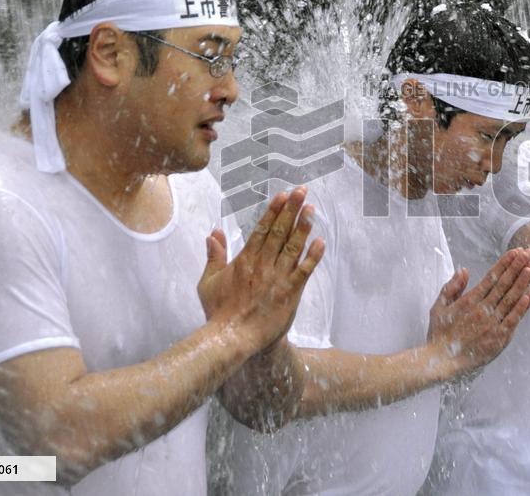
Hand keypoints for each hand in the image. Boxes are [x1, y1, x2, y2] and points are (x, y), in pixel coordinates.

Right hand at [197, 187, 325, 353]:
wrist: (232, 339)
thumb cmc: (218, 312)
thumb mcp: (208, 281)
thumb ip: (213, 256)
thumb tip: (213, 232)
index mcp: (245, 259)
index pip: (262, 228)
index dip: (273, 210)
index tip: (283, 195)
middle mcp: (263, 264)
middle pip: (279, 231)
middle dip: (291, 210)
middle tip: (302, 191)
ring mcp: (277, 277)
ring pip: (293, 247)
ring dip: (303, 226)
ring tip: (312, 208)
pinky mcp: (290, 292)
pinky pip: (304, 271)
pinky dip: (313, 256)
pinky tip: (321, 242)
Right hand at [427, 248, 529, 376]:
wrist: (441, 362)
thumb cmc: (439, 334)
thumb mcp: (438, 306)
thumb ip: (451, 287)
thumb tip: (465, 271)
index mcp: (469, 300)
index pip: (492, 277)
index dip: (505, 263)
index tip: (515, 252)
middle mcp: (482, 309)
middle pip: (504, 284)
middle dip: (518, 267)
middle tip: (529, 253)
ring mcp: (491, 324)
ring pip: (511, 299)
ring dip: (523, 282)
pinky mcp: (498, 339)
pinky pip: (513, 319)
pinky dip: (523, 307)